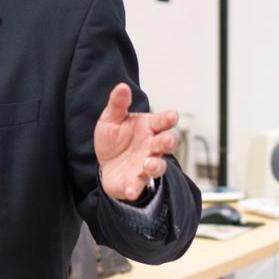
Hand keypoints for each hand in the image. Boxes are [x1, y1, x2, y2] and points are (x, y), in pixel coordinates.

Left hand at [94, 84, 179, 203]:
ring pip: (158, 166)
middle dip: (168, 142)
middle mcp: (151, 146)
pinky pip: (138, 186)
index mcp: (148, 127)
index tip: (173, 116)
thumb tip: (122, 87)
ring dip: (156, 165)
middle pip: (165, 143)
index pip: (162, 121)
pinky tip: (130, 191)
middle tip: (167, 140)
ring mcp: (145, 165)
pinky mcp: (135, 181)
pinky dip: (135, 189)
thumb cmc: (114, 140)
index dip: (168, 119)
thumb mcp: (111, 118)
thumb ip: (118, 104)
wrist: (105, 165)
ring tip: (149, 164)